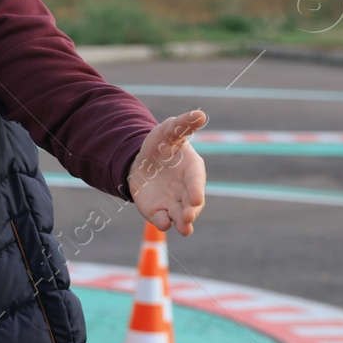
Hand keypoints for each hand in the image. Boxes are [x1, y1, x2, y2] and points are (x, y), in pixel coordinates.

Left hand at [129, 108, 207, 235]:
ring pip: (180, 216)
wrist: (141, 161)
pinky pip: (162, 219)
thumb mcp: (168, 131)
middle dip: (191, 212)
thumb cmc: (161, 144)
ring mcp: (174, 202)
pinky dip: (163, 223)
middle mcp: (186, 190)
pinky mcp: (159, 211)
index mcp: (192, 170)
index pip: (196, 182)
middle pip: (192, 204)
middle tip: (188, 217)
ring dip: (182, 223)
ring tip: (183, 228)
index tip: (195, 199)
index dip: (196, 190)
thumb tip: (200, 114)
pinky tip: (162, 223)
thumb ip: (183, 124)